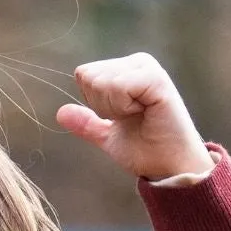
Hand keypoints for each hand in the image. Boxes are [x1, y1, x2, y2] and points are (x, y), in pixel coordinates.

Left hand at [56, 54, 211, 181]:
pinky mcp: (156, 79)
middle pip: (88, 76)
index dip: (94, 104)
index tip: (122, 118)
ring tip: (139, 117)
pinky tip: (144, 113)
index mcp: (127, 70)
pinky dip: (123, 107)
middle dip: (101, 106)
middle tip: (131, 119)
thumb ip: (87, 123)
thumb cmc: (146, 150)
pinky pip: (117, 86)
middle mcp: (138, 62)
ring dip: (114, 109)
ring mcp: (148, 68)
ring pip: (100, 81)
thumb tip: (61, 113)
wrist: (169, 167)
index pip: (83, 75)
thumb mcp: (108, 136)